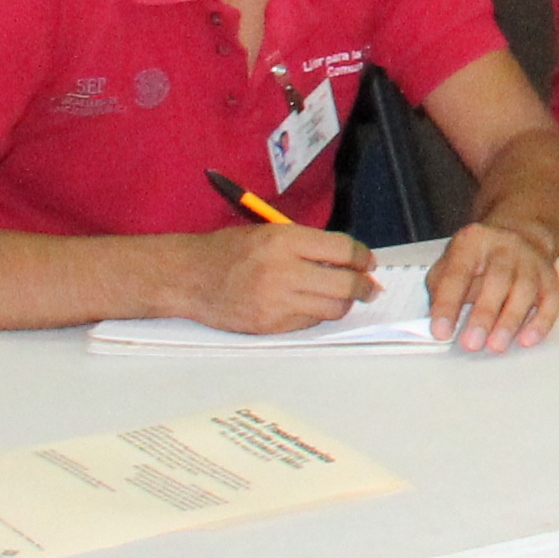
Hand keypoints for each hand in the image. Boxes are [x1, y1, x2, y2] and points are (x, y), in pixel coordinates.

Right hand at [188, 221, 376, 334]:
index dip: (363, 258)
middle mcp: (283, 270)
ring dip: (344, 303)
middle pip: (345, 284)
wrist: (188, 277)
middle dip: (365, 286)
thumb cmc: (228, 251)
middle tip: (370, 286)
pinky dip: (317, 314)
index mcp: (285, 240)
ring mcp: (276, 301)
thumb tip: (349, 260)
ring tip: (345, 297)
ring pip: (332, 308)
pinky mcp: (269, 325)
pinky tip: (312, 305)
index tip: (369, 262)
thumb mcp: (270, 232)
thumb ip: (308, 244)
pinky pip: (309, 323)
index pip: (343, 250)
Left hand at [425, 220, 558, 351]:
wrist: (519, 235)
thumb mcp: (449, 264)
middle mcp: (505, 247)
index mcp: (472, 242)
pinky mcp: (549, 277)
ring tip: (496, 345)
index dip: (448, 305)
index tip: (441, 332)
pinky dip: (541, 321)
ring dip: (510, 321)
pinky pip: (551, 299)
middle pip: (497, 280)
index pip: (457, 274)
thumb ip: (441, 291)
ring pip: (525, 290)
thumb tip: (438, 323)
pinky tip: (528, 338)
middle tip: (472, 342)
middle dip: (484, 315)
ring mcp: (530, 261)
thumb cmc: (478, 258)